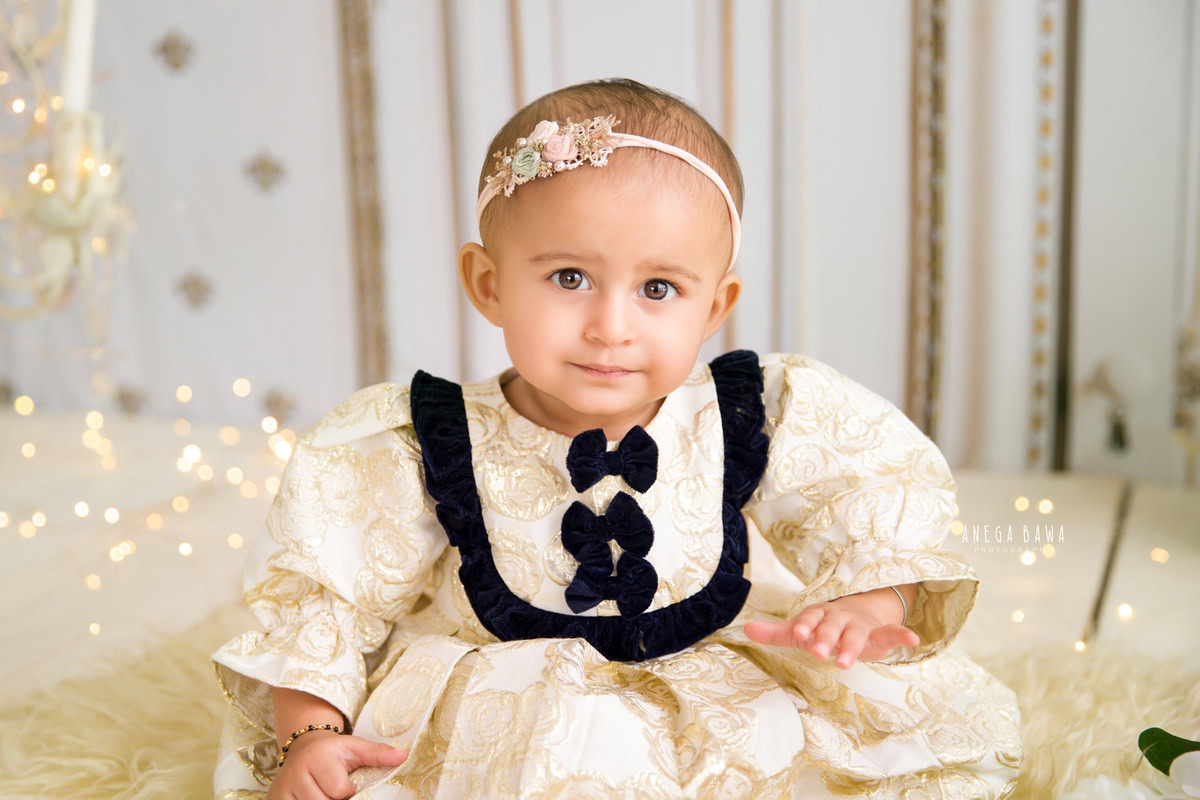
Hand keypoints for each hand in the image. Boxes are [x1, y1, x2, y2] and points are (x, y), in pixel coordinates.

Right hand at [266, 729, 408, 799]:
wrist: (304, 748)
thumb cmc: (334, 752)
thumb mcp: (356, 748)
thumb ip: (378, 753)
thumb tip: (403, 756)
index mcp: (319, 757)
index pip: (340, 790)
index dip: (348, 791)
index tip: (347, 782)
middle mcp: (297, 772)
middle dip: (333, 799)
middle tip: (333, 789)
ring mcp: (283, 788)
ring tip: (323, 792)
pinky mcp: (274, 799)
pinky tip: (312, 797)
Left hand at [743, 587, 919, 668]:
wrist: (859, 612)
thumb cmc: (824, 625)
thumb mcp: (801, 629)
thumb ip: (775, 632)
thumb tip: (746, 630)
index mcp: (819, 615)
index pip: (810, 617)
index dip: (805, 625)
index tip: (798, 634)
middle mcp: (839, 618)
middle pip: (831, 626)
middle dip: (825, 638)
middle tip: (818, 653)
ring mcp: (860, 625)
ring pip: (856, 634)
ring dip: (851, 646)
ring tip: (845, 663)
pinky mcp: (879, 635)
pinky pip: (892, 633)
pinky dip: (902, 635)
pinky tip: (912, 639)